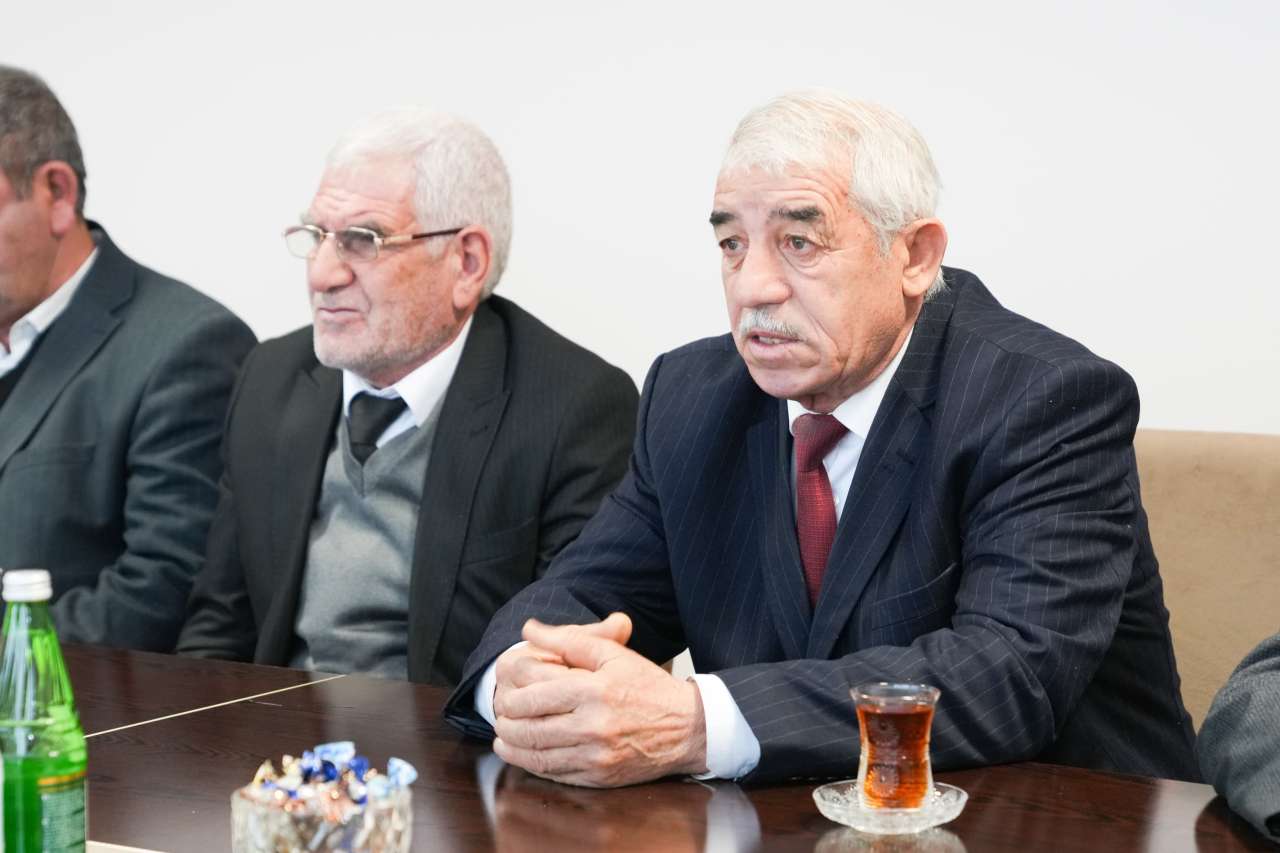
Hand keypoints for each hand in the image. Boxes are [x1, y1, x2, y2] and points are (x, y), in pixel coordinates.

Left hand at [492, 613, 707, 786]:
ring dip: (512, 745)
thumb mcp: (613, 654)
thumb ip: (569, 639)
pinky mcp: (598, 777)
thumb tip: (529, 628)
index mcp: (594, 690)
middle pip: (529, 726)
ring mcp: (595, 755)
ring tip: (503, 734)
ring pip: (537, 754)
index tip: (503, 687)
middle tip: (499, 712)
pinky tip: (524, 754)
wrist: (688, 728)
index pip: (534, 693)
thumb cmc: (648, 687)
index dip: (510, 691)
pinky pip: (555, 773)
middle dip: (506, 719)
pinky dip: (532, 765)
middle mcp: (593, 725)